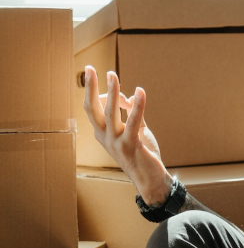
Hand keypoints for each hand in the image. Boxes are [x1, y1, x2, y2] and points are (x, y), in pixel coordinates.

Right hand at [83, 65, 172, 205]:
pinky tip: (140, 92)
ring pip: (110, 112)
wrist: (150, 179)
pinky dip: (137, 105)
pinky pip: (132, 121)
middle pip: (93, 108)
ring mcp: (116, 142)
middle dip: (90, 87)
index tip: (98, 75)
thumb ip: (132, 112)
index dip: (94, 91)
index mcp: (102, 133)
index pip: (93, 108)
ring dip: (112, 92)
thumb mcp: (136, 130)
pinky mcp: (131, 145)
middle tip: (90, 68)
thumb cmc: (142, 154)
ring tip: (112, 74)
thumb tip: (130, 95)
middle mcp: (105, 137)